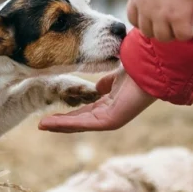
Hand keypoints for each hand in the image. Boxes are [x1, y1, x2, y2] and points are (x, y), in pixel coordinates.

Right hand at [38, 68, 154, 132]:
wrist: (150, 66)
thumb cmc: (136, 67)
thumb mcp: (115, 76)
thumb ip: (106, 83)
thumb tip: (98, 87)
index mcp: (111, 103)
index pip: (85, 112)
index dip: (68, 114)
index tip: (52, 115)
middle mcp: (110, 113)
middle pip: (80, 121)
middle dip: (60, 123)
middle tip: (42, 125)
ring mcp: (111, 119)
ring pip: (80, 124)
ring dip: (60, 125)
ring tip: (42, 125)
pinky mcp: (111, 120)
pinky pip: (85, 123)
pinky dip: (67, 123)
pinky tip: (52, 122)